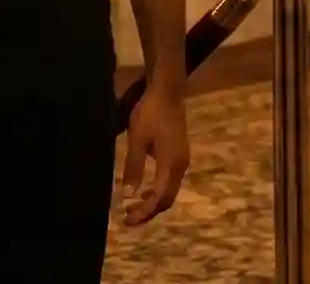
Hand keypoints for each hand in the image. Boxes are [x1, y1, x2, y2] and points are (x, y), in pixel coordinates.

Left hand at [121, 78, 188, 225]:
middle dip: (149, 211)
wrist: (167, 90)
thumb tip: (128, 196)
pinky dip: (158, 190)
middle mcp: (181, 165)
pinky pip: (170, 180)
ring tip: (133, 206)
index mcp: (171, 164)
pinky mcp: (180, 152)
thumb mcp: (137, 140)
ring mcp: (182, 158)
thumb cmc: (150, 113)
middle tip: (128, 218)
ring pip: (170, 190)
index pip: (159, 198)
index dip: (144, 213)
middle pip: (168, 198)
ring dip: (153, 202)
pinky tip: (145, 188)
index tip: (127, 220)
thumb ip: (134, 168)